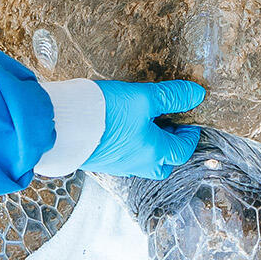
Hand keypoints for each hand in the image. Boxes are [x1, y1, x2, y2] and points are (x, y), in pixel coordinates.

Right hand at [88, 79, 204, 177]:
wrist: (63, 124)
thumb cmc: (105, 112)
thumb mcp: (143, 97)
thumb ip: (171, 96)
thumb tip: (197, 94)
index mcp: (153, 152)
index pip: (181, 151)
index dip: (189, 137)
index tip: (189, 123)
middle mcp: (136, 164)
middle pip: (162, 165)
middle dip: (170, 149)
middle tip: (169, 126)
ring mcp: (116, 165)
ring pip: (142, 162)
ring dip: (150, 147)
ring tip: (145, 124)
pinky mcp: (99, 160)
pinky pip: (123, 158)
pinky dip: (130, 146)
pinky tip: (123, 129)